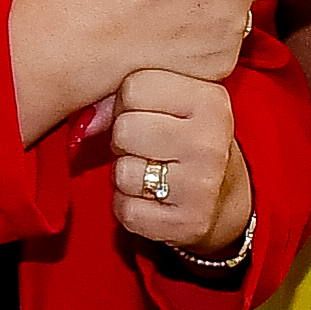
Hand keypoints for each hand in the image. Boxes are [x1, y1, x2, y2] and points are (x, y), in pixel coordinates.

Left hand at [102, 66, 254, 259]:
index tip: (146, 114)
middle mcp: (211, 140)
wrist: (224, 198)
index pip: (135, 86)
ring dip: (126, 176)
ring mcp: (203, 185)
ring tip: (151, 173)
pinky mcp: (189, 223)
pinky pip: (127, 210)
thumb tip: (86, 123)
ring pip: (122, 172)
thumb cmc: (186, 140)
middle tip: (146, 147)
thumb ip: (124, 96)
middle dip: (124, 140)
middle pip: (125, 129)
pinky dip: (130, 207)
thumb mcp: (169, 104)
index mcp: (210, 99)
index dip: (127, 102)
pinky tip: (152, 201)